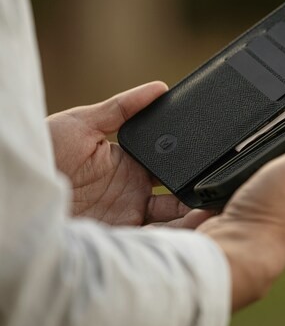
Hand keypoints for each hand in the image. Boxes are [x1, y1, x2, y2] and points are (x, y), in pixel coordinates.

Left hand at [47, 82, 210, 227]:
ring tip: (217, 207)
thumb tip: (160, 87)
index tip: (214, 160)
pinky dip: (178, 234)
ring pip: (172, 219)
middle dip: (200, 193)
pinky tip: (197, 225)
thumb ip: (123, 107)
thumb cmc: (44, 150)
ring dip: (194, 214)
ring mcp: (128, 216)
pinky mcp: (121, 237)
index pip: (170, 165)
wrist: (17, 190)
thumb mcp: (83, 122)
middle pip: (176, 195)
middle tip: (223, 188)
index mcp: (129, 164)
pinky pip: (156, 238)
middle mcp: (133, 192)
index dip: (192, 164)